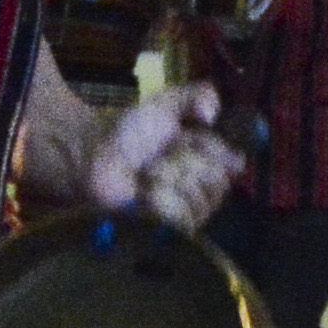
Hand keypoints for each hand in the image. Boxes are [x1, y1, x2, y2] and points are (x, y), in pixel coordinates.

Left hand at [88, 83, 242, 230]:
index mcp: (211, 161)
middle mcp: (205, 189)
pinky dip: (159, 200)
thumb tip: (213, 115)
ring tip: (146, 175)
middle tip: (158, 157)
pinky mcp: (170, 232)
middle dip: (184, 162)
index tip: (188, 138)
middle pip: (218, 181)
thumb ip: (198, 95)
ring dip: (168, 180)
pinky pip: (181, 218)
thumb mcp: (167, 103)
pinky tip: (143, 193)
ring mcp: (189, 214)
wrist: (95, 157)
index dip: (211, 150)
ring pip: (199, 199)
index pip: (232, 162)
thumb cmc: (131, 132)